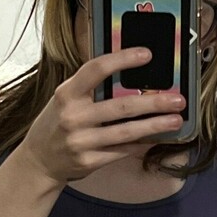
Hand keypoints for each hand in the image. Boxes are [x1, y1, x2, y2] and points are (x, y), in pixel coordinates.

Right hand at [15, 47, 185, 185]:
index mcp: (67, 93)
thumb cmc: (58, 123)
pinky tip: (157, 138)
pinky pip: (122, 151)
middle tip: (177, 99)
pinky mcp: (88, 161)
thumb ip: (90, 87)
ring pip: (126, 132)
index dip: (122, 60)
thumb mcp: (66, 99)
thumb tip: (131, 74)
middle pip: (121, 106)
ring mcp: (80, 141)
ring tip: (176, 120)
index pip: (96, 69)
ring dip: (155, 125)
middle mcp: (72, 116)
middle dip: (154, 102)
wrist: (38, 160)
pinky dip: (142, 144)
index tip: (147, 54)